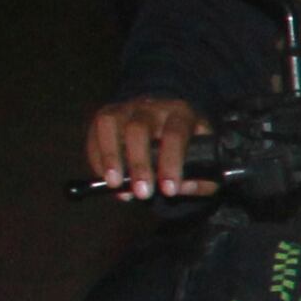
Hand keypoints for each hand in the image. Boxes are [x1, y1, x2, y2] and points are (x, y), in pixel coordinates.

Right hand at [86, 95, 213, 197]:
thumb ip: (201, 177)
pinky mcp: (107, 115)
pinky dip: (97, 157)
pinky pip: (96, 132)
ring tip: (114, 184)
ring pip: (112, 125)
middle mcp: (152, 106)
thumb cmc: (186, 144)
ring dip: (111, 157)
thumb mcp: (205, 157)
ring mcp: (126, 108)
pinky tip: (104, 178)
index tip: (169, 190)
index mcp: (181, 113)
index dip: (171, 163)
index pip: (175, 135)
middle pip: (140, 129)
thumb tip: (184, 188)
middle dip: (140, 164)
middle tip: (143, 193)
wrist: (165, 117)